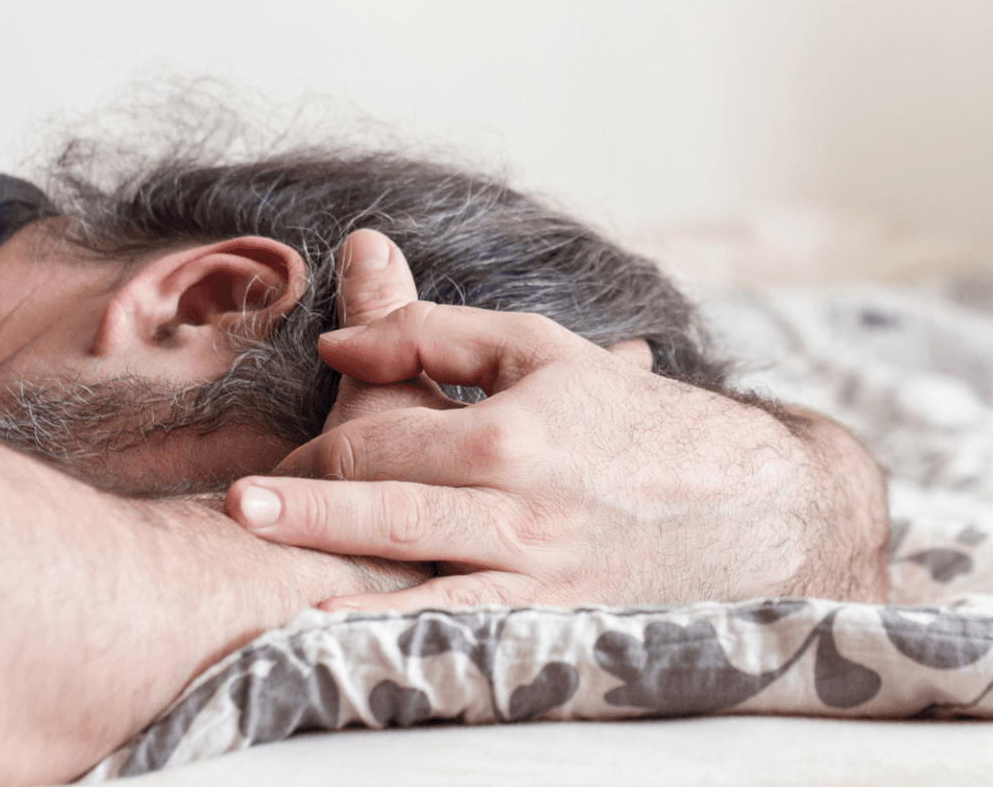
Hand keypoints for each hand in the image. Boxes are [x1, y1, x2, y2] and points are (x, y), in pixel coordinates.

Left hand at [224, 231, 887, 609]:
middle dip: (308, 508)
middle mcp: (525, 509)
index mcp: (516, 431)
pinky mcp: (558, 629)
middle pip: (392, 507)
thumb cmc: (635, 421)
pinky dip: (411, 646)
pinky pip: (470, 640)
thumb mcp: (544, 352)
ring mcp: (541, 578)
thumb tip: (338, 340)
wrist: (755, 506)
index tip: (279, 458)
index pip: (385, 438)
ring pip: (424, 583)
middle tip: (236, 506)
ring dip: (345, 586)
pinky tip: (355, 655)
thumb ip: (436, 336)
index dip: (321, 446)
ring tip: (275, 599)